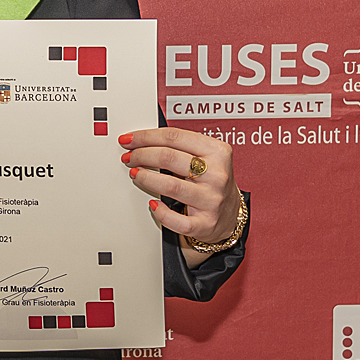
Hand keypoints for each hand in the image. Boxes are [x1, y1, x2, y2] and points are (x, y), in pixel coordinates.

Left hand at [118, 127, 237, 254]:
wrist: (230, 214)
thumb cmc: (212, 181)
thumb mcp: (206, 156)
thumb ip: (180, 146)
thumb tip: (142, 141)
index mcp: (217, 152)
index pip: (174, 137)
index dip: (146, 137)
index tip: (129, 139)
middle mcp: (217, 175)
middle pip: (169, 157)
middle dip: (141, 155)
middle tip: (129, 157)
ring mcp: (211, 200)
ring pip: (170, 186)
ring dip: (146, 178)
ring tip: (136, 174)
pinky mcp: (205, 223)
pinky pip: (176, 220)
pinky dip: (160, 212)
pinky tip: (153, 204)